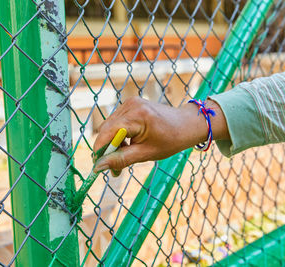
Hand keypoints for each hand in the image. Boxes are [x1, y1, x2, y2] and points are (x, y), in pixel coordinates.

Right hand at [93, 96, 228, 174]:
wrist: (186, 124)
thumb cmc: (171, 140)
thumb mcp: (146, 154)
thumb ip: (121, 159)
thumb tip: (98, 167)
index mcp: (137, 116)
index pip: (108, 132)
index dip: (100, 150)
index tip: (98, 167)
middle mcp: (131, 105)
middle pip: (106, 130)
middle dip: (106, 150)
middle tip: (113, 170)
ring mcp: (130, 103)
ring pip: (109, 127)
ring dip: (112, 144)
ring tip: (123, 159)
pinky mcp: (130, 104)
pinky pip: (116, 122)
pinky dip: (117, 136)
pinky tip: (127, 146)